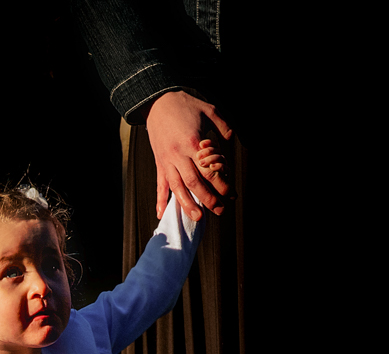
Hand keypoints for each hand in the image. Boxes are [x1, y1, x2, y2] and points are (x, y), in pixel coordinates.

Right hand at [144, 90, 235, 219]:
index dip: (220, 184)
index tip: (230, 193)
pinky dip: (160, 200)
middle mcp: (178, 154)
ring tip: (197, 217)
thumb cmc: (184, 105)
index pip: (208, 170)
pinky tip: (161, 213)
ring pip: (177, 187)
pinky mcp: (159, 162)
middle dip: (207, 198)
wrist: (157, 101)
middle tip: (219, 210)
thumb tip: (231, 141)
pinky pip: (160, 184)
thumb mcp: (209, 109)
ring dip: (187, 204)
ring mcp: (167, 160)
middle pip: (194, 183)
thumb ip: (223, 126)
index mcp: (193, 142)